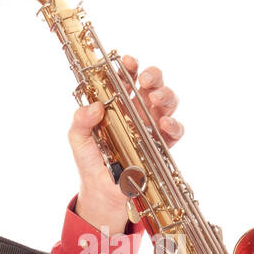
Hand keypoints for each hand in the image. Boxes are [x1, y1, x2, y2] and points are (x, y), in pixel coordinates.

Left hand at [68, 55, 184, 231]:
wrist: (102, 192)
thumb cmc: (91, 161)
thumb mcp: (78, 139)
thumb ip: (81, 121)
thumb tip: (94, 106)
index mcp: (118, 103)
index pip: (126, 78)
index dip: (129, 66)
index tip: (127, 62)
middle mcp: (138, 111)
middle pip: (152, 85)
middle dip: (153, 75)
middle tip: (145, 80)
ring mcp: (152, 127)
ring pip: (168, 102)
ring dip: (165, 95)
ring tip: (156, 99)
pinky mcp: (162, 145)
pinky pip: (175, 131)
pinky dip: (173, 125)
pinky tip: (163, 124)